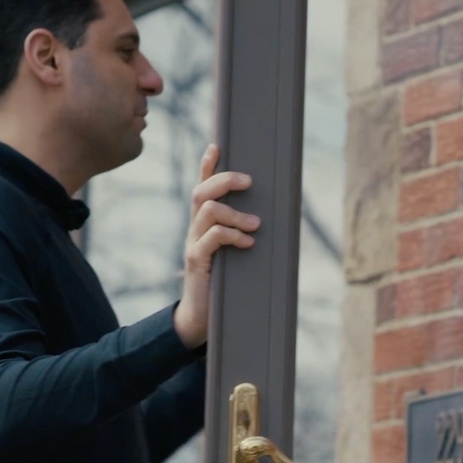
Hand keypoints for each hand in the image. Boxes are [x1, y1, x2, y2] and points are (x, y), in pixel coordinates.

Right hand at [173, 145, 257, 348]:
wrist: (201, 317)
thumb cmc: (223, 284)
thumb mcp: (233, 254)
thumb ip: (242, 235)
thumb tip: (269, 220)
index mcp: (202, 224)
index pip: (201, 187)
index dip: (207, 165)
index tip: (217, 145)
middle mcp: (194, 229)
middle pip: (202, 191)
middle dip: (225, 179)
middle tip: (249, 181)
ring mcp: (193, 243)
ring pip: (209, 210)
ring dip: (236, 213)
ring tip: (256, 224)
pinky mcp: (196, 261)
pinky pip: (212, 237)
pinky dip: (232, 235)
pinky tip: (248, 242)